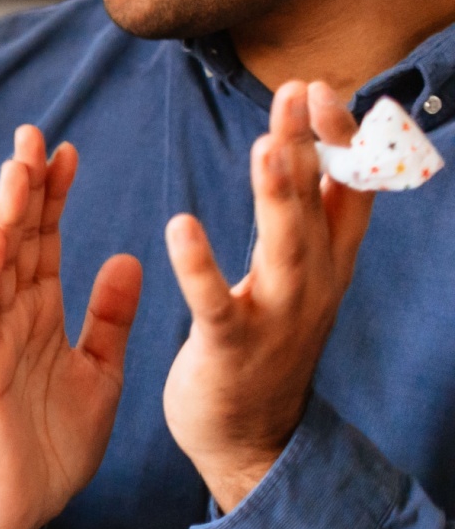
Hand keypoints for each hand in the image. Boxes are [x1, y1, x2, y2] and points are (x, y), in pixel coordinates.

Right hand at [0, 126, 142, 528]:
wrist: (24, 503)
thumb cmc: (55, 443)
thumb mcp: (100, 372)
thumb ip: (109, 318)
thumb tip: (125, 259)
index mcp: (43, 314)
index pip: (46, 240)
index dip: (55, 196)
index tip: (69, 152)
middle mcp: (13, 313)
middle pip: (19, 236)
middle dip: (26, 185)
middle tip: (34, 133)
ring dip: (6, 211)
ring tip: (18, 165)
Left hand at [163, 80, 371, 510]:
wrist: (250, 439)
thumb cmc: (266, 344)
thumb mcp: (300, 275)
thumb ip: (306, 217)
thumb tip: (312, 145)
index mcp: (324, 263)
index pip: (347, 191)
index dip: (340, 141)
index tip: (319, 89)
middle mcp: (312, 285)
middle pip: (318, 206)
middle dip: (312, 148)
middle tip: (298, 91)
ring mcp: (276, 318)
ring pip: (284, 249)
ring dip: (278, 196)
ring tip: (265, 146)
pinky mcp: (231, 348)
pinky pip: (216, 304)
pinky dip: (200, 267)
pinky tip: (180, 227)